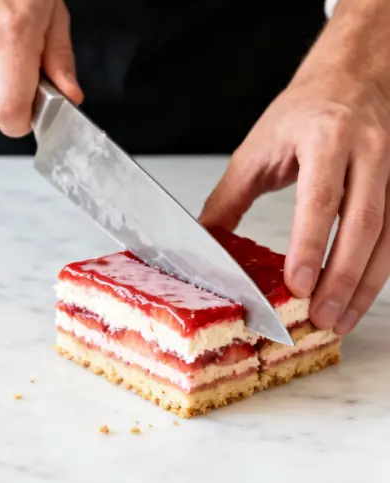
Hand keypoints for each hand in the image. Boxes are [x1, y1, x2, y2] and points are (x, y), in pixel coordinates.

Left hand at [201, 65, 389, 335]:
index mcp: (326, 137)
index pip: (320, 198)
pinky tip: (359, 298)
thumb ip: (228, 200)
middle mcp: (369, 150)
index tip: (298, 284)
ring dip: (365, 285)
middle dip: (342, 277)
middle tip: (321, 318)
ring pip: (389, 235)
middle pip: (364, 223)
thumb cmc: (306, 110)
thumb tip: (200, 246)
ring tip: (339, 321)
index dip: (310, 245)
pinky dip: (378, 271)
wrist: (358, 72)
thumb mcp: (257, 149)